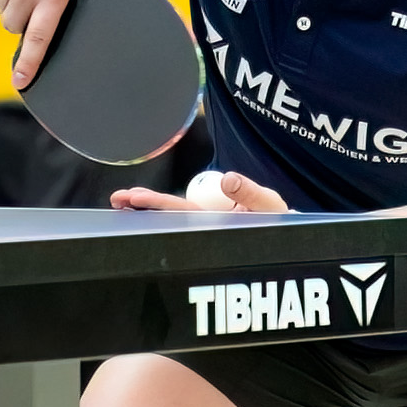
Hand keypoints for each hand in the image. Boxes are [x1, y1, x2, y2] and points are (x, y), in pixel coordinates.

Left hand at [110, 172, 289, 212]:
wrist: (287, 227)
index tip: (136, 198)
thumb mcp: (270, 205)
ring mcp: (206, 219)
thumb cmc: (278, 218)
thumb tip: (228, 179)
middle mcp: (206, 223)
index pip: (182, 213)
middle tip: (119, 199)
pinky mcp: (210, 213)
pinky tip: (147, 203)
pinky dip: (166, 206)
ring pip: (174, 213)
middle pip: (170, 215)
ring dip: (150, 206)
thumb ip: (250, 193)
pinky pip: (184, 209)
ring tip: (127, 200)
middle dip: (145, 206)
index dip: (158, 205)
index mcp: (216, 222)